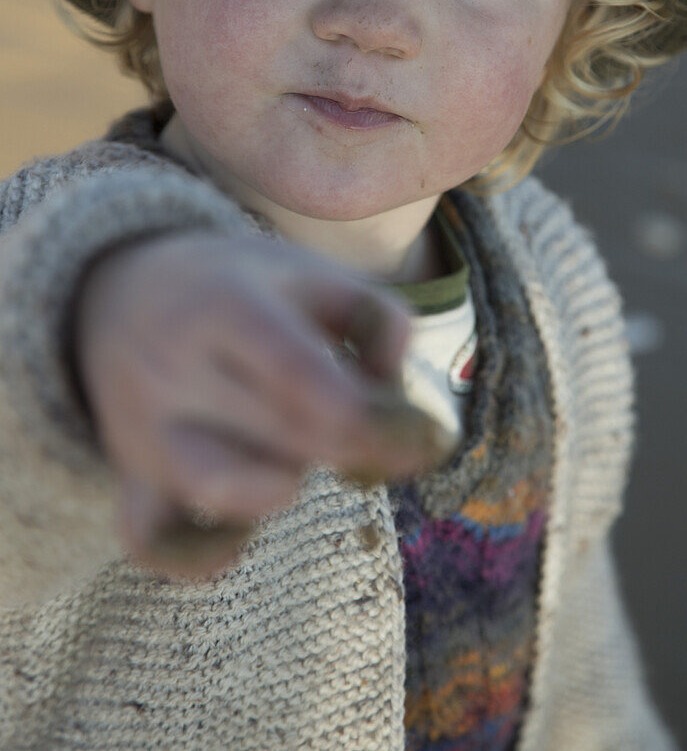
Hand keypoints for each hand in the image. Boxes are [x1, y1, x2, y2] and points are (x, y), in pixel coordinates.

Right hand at [72, 229, 453, 581]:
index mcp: (226, 309)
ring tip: (291, 452)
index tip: (427, 436)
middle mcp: (175, 371)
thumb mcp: (311, 273)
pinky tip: (242, 536)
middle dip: (353, 446)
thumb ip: (379, 316)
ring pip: (224, 493)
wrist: (120, 293)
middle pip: (287, 438)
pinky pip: (154, 540)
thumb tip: (400, 393)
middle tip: (377, 434)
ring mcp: (143, 431)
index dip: (379, 422)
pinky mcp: (130, 478)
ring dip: (284, 485)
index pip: (304, 381)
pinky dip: (204, 554)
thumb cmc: (239, 287)